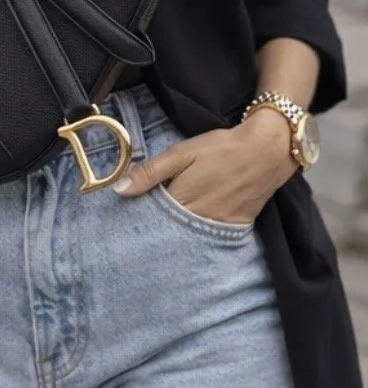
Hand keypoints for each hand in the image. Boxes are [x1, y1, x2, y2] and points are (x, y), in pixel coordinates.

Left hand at [112, 108, 295, 225]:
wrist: (268, 149)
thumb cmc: (222, 149)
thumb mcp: (181, 154)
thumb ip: (150, 173)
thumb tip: (118, 191)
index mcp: (181, 203)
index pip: (150, 221)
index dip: (138, 221)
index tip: (125, 223)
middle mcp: (198, 221)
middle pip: (168, 234)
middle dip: (155, 233)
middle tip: (140, 233)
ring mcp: (217, 227)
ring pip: (187, 238)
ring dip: (175, 236)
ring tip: (163, 233)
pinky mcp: (233, 227)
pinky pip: (209, 237)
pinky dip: (198, 235)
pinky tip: (190, 231)